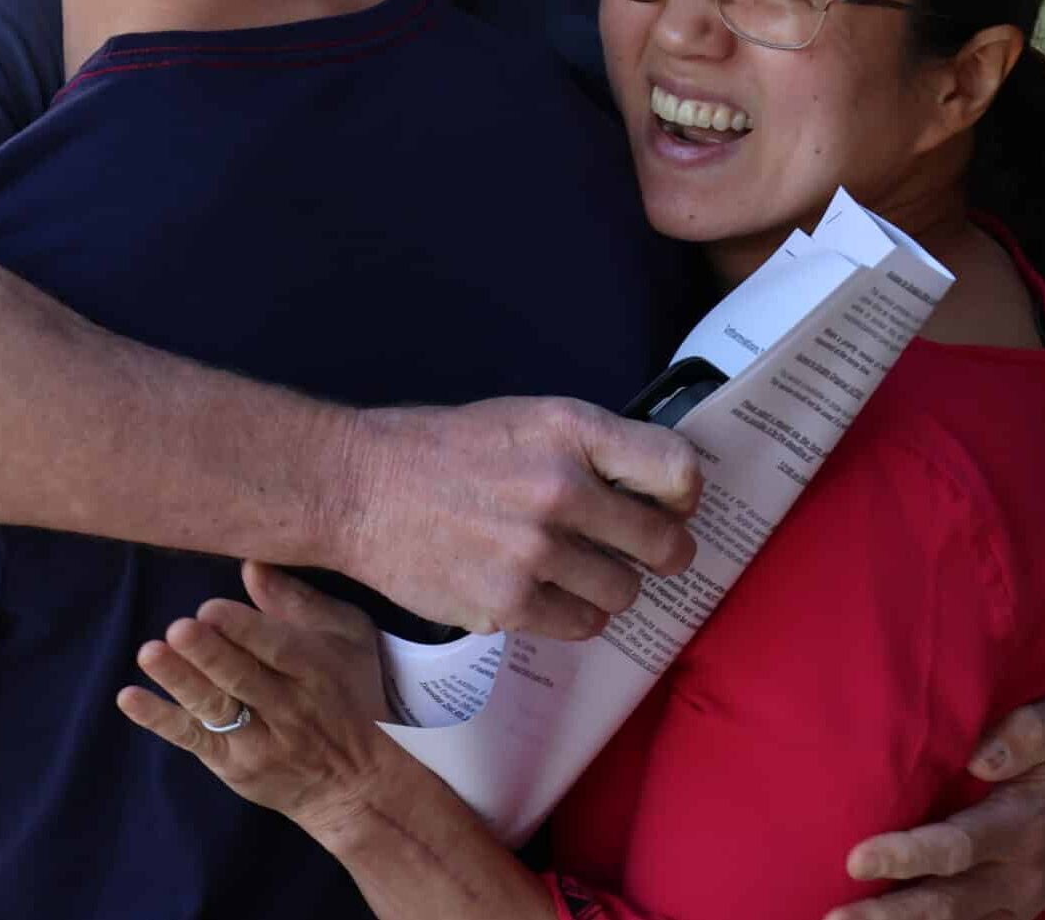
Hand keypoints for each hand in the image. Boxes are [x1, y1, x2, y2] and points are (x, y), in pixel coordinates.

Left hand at [118, 562, 417, 840]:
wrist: (353, 784)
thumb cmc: (345, 693)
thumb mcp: (344, 637)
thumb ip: (297, 602)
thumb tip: (251, 565)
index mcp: (315, 670)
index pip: (278, 647)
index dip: (245, 629)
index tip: (211, 608)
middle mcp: (288, 707)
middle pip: (243, 679)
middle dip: (210, 654)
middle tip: (179, 628)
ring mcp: (258, 741)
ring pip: (215, 709)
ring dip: (181, 682)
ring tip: (150, 653)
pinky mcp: (232, 763)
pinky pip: (192, 739)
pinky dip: (160, 719)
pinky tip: (129, 696)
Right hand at [339, 397, 702, 639]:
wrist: (360, 488)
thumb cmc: (444, 449)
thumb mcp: (525, 419)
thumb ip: (589, 449)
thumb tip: (654, 489)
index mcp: (570, 429)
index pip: (678, 470)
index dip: (684, 495)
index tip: (671, 504)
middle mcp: (561, 488)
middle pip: (664, 545)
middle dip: (659, 552)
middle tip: (638, 551)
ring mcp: (535, 551)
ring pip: (624, 592)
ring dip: (608, 585)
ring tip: (573, 568)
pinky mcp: (508, 604)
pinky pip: (581, 624)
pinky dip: (569, 612)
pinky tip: (540, 590)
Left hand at [826, 682, 1044, 919]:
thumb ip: (1027, 731)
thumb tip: (979, 758)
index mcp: (1029, 822)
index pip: (955, 848)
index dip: (904, 856)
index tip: (854, 858)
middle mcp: (1026, 870)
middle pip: (948, 903)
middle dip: (888, 916)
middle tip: (831, 917)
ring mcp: (1028, 891)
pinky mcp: (1025, 897)